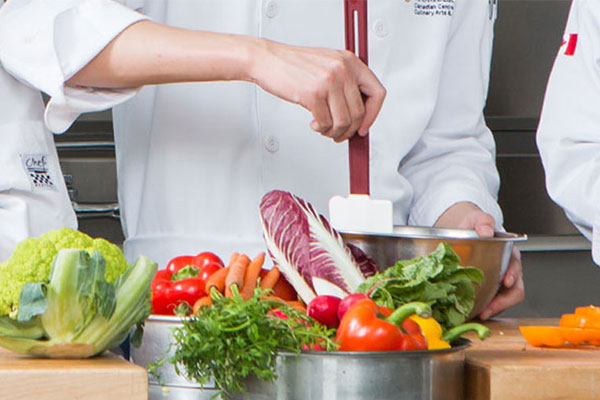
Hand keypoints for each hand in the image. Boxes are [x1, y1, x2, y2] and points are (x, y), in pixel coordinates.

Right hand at [248, 39, 385, 141]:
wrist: (268, 60)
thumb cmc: (295, 65)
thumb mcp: (329, 65)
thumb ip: (346, 84)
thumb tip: (358, 113)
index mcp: (350, 61)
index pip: (377, 92)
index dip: (373, 114)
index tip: (364, 126)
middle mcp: (343, 69)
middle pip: (359, 112)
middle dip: (349, 130)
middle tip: (340, 133)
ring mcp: (329, 81)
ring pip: (344, 121)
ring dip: (335, 132)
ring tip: (325, 128)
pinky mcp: (313, 94)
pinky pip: (326, 122)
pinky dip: (321, 128)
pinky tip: (315, 123)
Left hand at [435, 202, 523, 319]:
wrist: (463, 231)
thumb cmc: (473, 226)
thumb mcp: (477, 219)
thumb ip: (483, 221)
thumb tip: (486, 232)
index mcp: (509, 253)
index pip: (517, 268)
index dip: (513, 276)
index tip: (506, 282)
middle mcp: (507, 269)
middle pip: (515, 290)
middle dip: (504, 301)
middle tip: (489, 308)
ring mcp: (499, 280)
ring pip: (504, 299)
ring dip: (495, 308)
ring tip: (481, 313)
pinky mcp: (489, 288)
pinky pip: (492, 301)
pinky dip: (486, 308)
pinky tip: (474, 311)